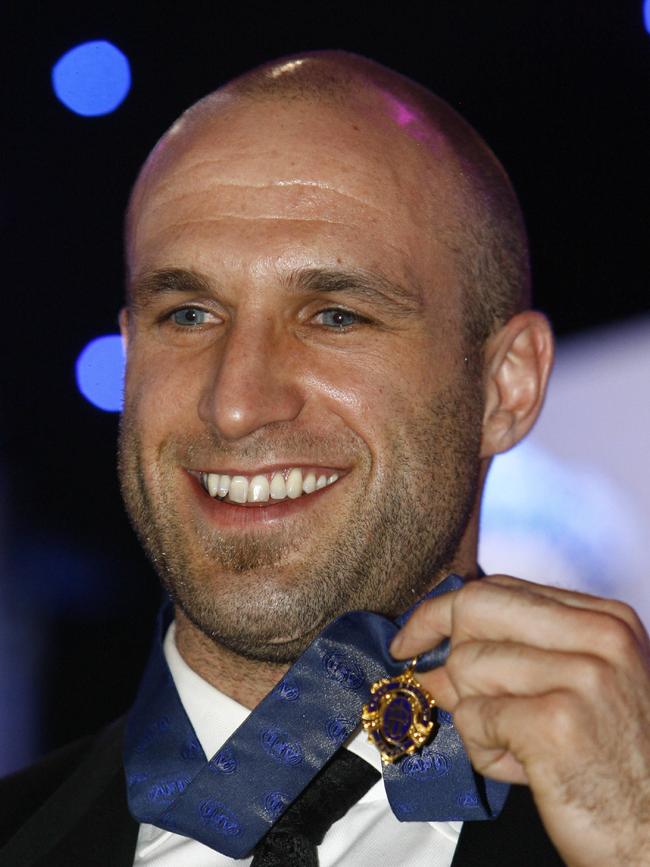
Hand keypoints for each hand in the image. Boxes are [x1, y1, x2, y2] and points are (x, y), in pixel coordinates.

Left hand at [389, 575, 649, 866]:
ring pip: (466, 665)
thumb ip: (509, 660)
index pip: (501, 588)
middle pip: (476, 606)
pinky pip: (473, 716)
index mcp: (606, 620)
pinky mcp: (557, 722)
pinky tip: (521, 768)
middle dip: (436, 640)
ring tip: (514, 746)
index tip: (414, 636)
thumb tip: (431, 660)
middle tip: (427, 680)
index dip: (444, 610)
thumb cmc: (614, 768)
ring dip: (473, 715)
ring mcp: (582, 676)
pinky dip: (483, 749)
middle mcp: (600, 637)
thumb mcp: (571, 694)